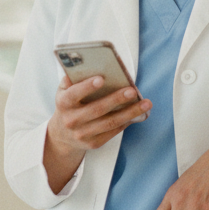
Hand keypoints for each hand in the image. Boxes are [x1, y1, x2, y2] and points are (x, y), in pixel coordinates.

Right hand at [43, 75, 151, 193]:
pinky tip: (139, 114)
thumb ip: (73, 79)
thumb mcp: (64, 91)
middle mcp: (71, 120)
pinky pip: (113, 131)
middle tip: (132, 90)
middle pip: (97, 109)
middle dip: (116, 99)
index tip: (101, 79)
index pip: (74, 94)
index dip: (87, 87)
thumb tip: (93, 66)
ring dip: (130, 113)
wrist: (62, 134)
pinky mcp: (93, 143)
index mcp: (63, 103)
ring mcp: (82, 134)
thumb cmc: (69, 105)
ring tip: (146, 103)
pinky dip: (127, 121)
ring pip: (110, 122)